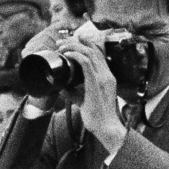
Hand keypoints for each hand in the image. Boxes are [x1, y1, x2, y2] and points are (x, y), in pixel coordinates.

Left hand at [63, 23, 126, 156]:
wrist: (106, 127)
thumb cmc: (97, 116)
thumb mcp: (85, 99)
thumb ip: (76, 91)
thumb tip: (63, 86)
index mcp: (107, 76)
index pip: (99, 53)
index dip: (86, 43)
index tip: (72, 41)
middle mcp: (107, 74)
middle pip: (93, 49)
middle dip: (75, 42)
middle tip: (61, 43)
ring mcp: (103, 78)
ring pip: (89, 53)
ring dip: (73, 46)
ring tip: (61, 47)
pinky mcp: (96, 83)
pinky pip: (86, 63)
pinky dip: (75, 55)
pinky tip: (67, 55)